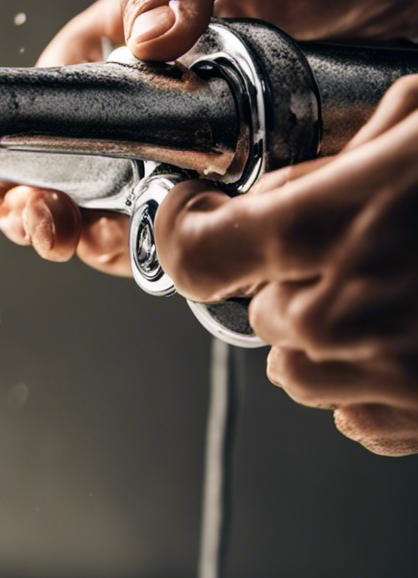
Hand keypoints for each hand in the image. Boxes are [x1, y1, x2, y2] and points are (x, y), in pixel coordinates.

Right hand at [0, 0, 417, 271]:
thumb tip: (146, 32)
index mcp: (137, 39)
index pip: (59, 92)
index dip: (23, 137)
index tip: (9, 171)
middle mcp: (158, 102)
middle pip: (76, 164)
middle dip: (44, 202)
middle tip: (39, 219)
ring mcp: (196, 150)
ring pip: (119, 207)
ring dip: (87, 235)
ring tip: (74, 238)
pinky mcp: (239, 188)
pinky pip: (184, 228)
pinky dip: (153, 248)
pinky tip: (139, 246)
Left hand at [153, 75, 417, 455]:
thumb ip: (350, 153)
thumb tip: (286, 184)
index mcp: (328, 229)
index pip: (194, 252)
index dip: (182, 230)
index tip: (193, 215)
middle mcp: (337, 312)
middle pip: (255, 309)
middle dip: (285, 277)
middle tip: (349, 246)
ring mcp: (378, 376)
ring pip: (297, 364)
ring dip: (326, 331)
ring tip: (397, 291)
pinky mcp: (416, 423)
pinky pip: (353, 407)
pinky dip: (369, 376)